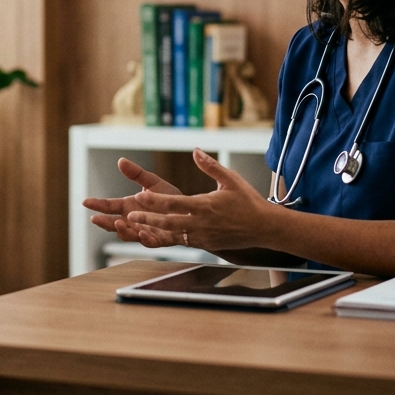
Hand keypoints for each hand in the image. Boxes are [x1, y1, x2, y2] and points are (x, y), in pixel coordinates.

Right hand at [82, 158, 184, 247]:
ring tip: (118, 223)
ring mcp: (143, 231)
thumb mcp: (152, 182)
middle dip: (104, 222)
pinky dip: (144, 239)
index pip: (109, 206)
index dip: (97, 204)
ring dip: (122, 230)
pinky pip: (149, 242)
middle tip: (95, 218)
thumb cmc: (169, 198)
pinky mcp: (158, 240)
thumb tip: (121, 160)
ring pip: (128, 235)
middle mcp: (133, 221)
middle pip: (113, 223)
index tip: (85, 201)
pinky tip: (141, 233)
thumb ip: (137, 174)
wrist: (190, 211)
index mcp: (128, 207)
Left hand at [122, 149, 277, 251]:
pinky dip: (168, 239)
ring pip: (173, 235)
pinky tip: (156, 235)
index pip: (175, 204)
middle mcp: (202, 223)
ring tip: (136, 227)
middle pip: (169, 222)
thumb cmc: (248, 201)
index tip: (139, 196)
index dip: (154, 201)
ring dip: (154, 230)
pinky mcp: (206, 244)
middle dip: (148, 218)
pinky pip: (183, 242)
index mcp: (206, 205)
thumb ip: (210, 166)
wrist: (264, 228)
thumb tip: (195, 150)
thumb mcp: (231, 179)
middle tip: (129, 215)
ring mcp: (203, 236)